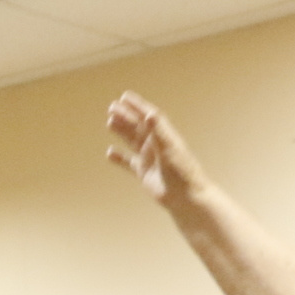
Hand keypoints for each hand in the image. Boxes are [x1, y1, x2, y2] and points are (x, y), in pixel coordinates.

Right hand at [105, 93, 204, 207]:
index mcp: (164, 136)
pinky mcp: (144, 173)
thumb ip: (158, 131)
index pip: (149, 117)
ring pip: (132, 141)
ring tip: (109, 122)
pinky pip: (128, 162)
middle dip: (125, 116)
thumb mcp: (169, 149)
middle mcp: (156, 145)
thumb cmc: (182, 172)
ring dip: (121, 132)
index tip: (124, 97)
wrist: (185, 197)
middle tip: (111, 107)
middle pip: (138, 127)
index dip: (137, 106)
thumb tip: (148, 114)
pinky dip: (119, 157)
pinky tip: (110, 153)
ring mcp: (149, 159)